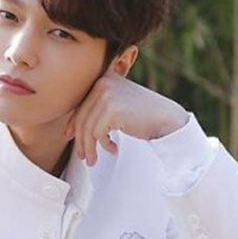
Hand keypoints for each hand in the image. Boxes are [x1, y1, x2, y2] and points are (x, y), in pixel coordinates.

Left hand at [64, 70, 188, 165]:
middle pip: (82, 117)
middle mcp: (103, 82)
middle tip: (83, 156)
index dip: (73, 124)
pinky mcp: (113, 109)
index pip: (81, 104)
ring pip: (88, 128)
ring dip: (89, 148)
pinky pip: (98, 133)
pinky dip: (104, 145)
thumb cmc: (143, 115)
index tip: (69, 137)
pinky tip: (113, 149)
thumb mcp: (117, 105)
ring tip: (92, 160)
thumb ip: (98, 109)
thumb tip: (72, 127)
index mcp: (103, 78)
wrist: (167, 119)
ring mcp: (107, 94)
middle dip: (80, 140)